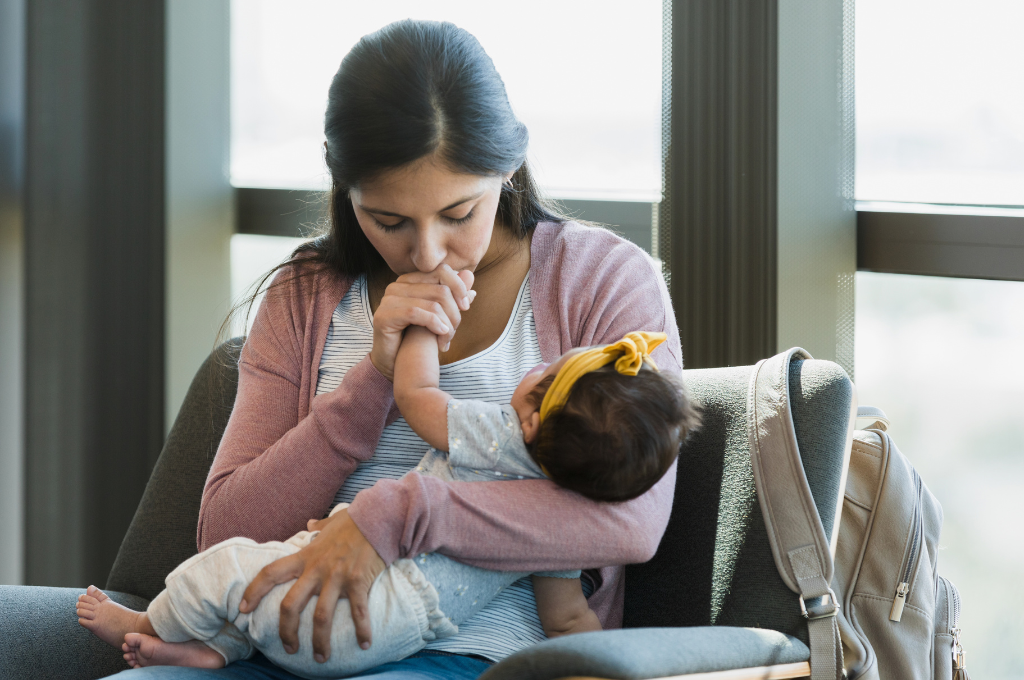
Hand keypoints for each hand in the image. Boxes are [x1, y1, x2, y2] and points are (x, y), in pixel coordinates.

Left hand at [239, 508, 385, 661]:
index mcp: (306, 556)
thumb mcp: (331, 522)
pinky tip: (365, 644)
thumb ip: (318, 528)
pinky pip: (357, 612)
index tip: (243, 609)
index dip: (254, 591)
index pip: (271, 573)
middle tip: (289, 648)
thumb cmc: (356, 520)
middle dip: (286, 631)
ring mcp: (337, 577)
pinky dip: (361, 630)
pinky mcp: (358, 582)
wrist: (380, 516)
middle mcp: (317, 569)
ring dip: (319, 641)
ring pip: (320, 617)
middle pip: (290, 605)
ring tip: (320, 657)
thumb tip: (310, 525)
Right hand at [370, 264, 474, 379]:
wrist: (393, 363)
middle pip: (441, 290)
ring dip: (447, 325)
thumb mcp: (439, 315)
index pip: (442, 271)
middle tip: (453, 332)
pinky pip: (416, 313)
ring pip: (433, 304)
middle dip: (454, 313)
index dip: (458, 287)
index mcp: (410, 281)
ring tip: (446, 341)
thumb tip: (469, 275)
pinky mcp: (384, 315)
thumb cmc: (415, 339)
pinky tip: (441, 336)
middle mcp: (397, 286)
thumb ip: (452, 295)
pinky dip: (434, 324)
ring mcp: (388, 299)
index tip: (465, 307)